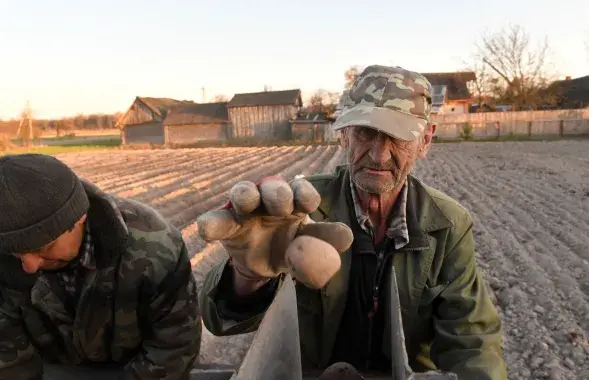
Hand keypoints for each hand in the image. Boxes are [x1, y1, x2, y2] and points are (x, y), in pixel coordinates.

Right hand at [196, 176, 352, 288]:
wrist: (265, 264)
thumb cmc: (292, 246)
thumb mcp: (310, 247)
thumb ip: (326, 242)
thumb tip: (347, 236)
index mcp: (296, 202)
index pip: (302, 191)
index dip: (304, 194)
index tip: (307, 206)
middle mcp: (271, 200)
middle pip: (272, 185)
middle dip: (277, 191)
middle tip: (281, 206)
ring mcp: (246, 210)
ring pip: (242, 192)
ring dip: (245, 194)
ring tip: (246, 203)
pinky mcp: (226, 225)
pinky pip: (215, 220)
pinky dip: (210, 222)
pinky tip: (206, 229)